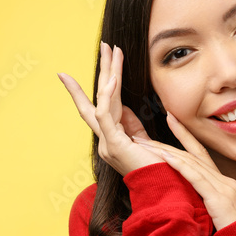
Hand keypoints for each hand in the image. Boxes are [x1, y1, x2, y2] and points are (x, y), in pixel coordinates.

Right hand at [57, 42, 163, 176]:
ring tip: (112, 50)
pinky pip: (106, 115)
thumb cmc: (158, 169)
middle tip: (105, 45)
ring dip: (108, 74)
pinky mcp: (114, 145)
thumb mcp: (143, 141)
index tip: (72, 72)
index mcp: (111, 140)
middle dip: (102, 71)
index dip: (87, 89)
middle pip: (98, 99)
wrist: (162, 190)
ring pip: (102, 101)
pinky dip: (108, 95)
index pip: (98, 108)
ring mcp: (107, 143)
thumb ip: (132, 124)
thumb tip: (124, 105)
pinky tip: (112, 78)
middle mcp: (105, 141)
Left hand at [132, 112, 235, 230]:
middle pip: (193, 155)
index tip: (171, 120)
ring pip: (191, 163)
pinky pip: (196, 178)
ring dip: (166, 151)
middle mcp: (224, 181)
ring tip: (146, 144)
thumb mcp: (218, 215)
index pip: (201, 155)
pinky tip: (165, 157)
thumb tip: (188, 199)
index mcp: (223, 184)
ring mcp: (224, 188)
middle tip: (145, 132)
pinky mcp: (219, 198)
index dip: (185, 136)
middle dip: (168, 140)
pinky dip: (180, 166)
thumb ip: (206, 203)